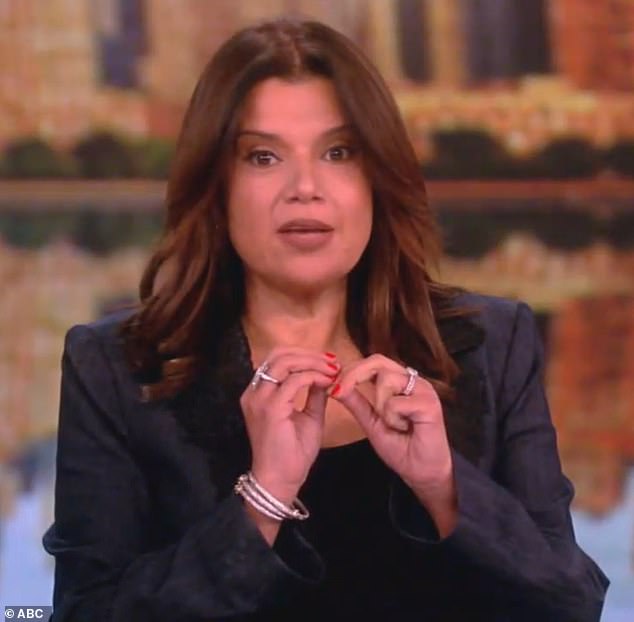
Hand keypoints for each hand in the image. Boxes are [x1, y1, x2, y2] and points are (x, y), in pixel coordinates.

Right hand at [240, 348, 338, 503]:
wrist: (280, 481)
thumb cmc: (292, 454)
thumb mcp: (308, 416)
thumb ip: (313, 394)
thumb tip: (325, 375)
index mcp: (259, 393)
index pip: (277, 359)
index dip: (303, 355)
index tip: (328, 361)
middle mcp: (254, 392)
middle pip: (278, 355)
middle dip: (308, 354)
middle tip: (332, 361)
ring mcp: (259, 399)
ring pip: (284, 362)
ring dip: (312, 362)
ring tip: (332, 369)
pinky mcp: (271, 408)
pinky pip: (294, 381)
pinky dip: (313, 376)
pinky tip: (327, 381)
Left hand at [330, 354, 454, 503]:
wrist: (423, 474)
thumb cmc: (401, 448)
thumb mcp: (371, 423)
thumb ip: (356, 402)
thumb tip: (335, 386)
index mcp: (400, 382)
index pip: (373, 362)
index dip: (350, 370)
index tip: (332, 386)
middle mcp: (413, 380)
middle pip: (378, 361)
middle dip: (354, 375)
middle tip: (339, 392)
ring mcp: (424, 389)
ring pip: (386, 380)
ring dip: (380, 405)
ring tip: (393, 423)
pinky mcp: (430, 403)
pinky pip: (396, 403)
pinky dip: (393, 419)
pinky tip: (405, 429)